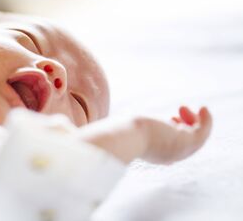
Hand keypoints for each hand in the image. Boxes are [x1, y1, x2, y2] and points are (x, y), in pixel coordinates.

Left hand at [78, 106, 211, 163]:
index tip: (166, 118)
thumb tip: (57, 123)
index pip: (162, 147)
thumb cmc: (107, 137)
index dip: (168, 132)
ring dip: (195, 123)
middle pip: (180, 144)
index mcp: (144, 151)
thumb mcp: (96, 130)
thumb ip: (77, 128)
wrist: (119, 138)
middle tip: (178, 112)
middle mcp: (161, 153)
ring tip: (190, 109)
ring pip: (194, 138)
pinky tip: (201, 109)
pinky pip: (202, 132)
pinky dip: (205, 122)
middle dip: (182, 127)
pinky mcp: (184, 141)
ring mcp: (174, 149)